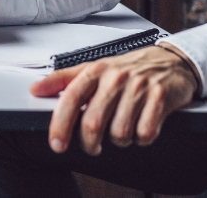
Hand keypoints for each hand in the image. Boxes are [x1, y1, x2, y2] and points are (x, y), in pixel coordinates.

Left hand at [31, 44, 199, 154]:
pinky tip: (141, 127)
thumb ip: (63, 79)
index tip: (57, 143)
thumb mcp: (94, 68)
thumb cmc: (129, 68)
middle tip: (92, 145)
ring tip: (122, 129)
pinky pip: (145, 133)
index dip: (60, 124)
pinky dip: (142, 138)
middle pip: (93, 123)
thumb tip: (35, 89)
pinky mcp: (161, 98)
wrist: (171, 60)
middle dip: (90, 143)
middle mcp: (116, 78)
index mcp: (96, 70)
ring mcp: (139, 87)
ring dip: (119, 140)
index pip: (71, 99)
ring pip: (120, 133)